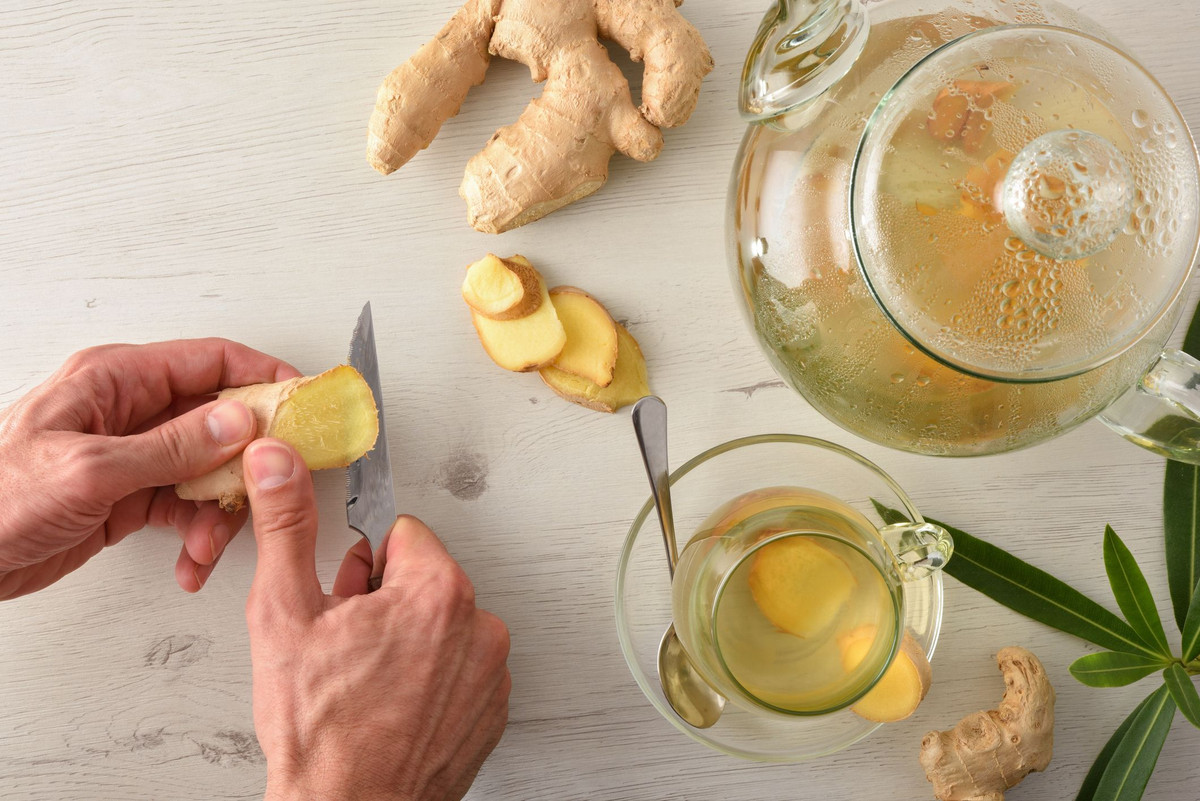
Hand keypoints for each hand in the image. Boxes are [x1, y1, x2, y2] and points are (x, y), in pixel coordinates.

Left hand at [0, 339, 298, 599]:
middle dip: (246, 462)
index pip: (209, 361)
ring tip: (209, 545)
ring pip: (208, 471)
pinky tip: (192, 560)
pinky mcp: (128, 496)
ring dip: (220, 512)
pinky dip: (197, 536)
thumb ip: (170, 446)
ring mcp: (132, 455)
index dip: (263, 377)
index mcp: (114, 380)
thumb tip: (236, 421)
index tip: (301, 404)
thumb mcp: (90, 470)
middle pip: (219, 420)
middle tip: (270, 488)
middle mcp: (129, 412)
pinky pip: (186, 508)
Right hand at [242, 439, 510, 800]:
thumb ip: (286, 526)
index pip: (402, 533)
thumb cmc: (320, 731)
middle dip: (383, 601)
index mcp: (438, 591)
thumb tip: (278, 464)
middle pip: (424, 578)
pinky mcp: (492, 709)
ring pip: (441, 624)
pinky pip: (460, 666)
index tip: (344, 598)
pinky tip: (390, 704)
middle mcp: (479, 627)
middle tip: (346, 645)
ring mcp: (491, 672)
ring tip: (366, 680)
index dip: (361, 564)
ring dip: (406, 639)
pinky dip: (429, 677)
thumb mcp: (285, 613)